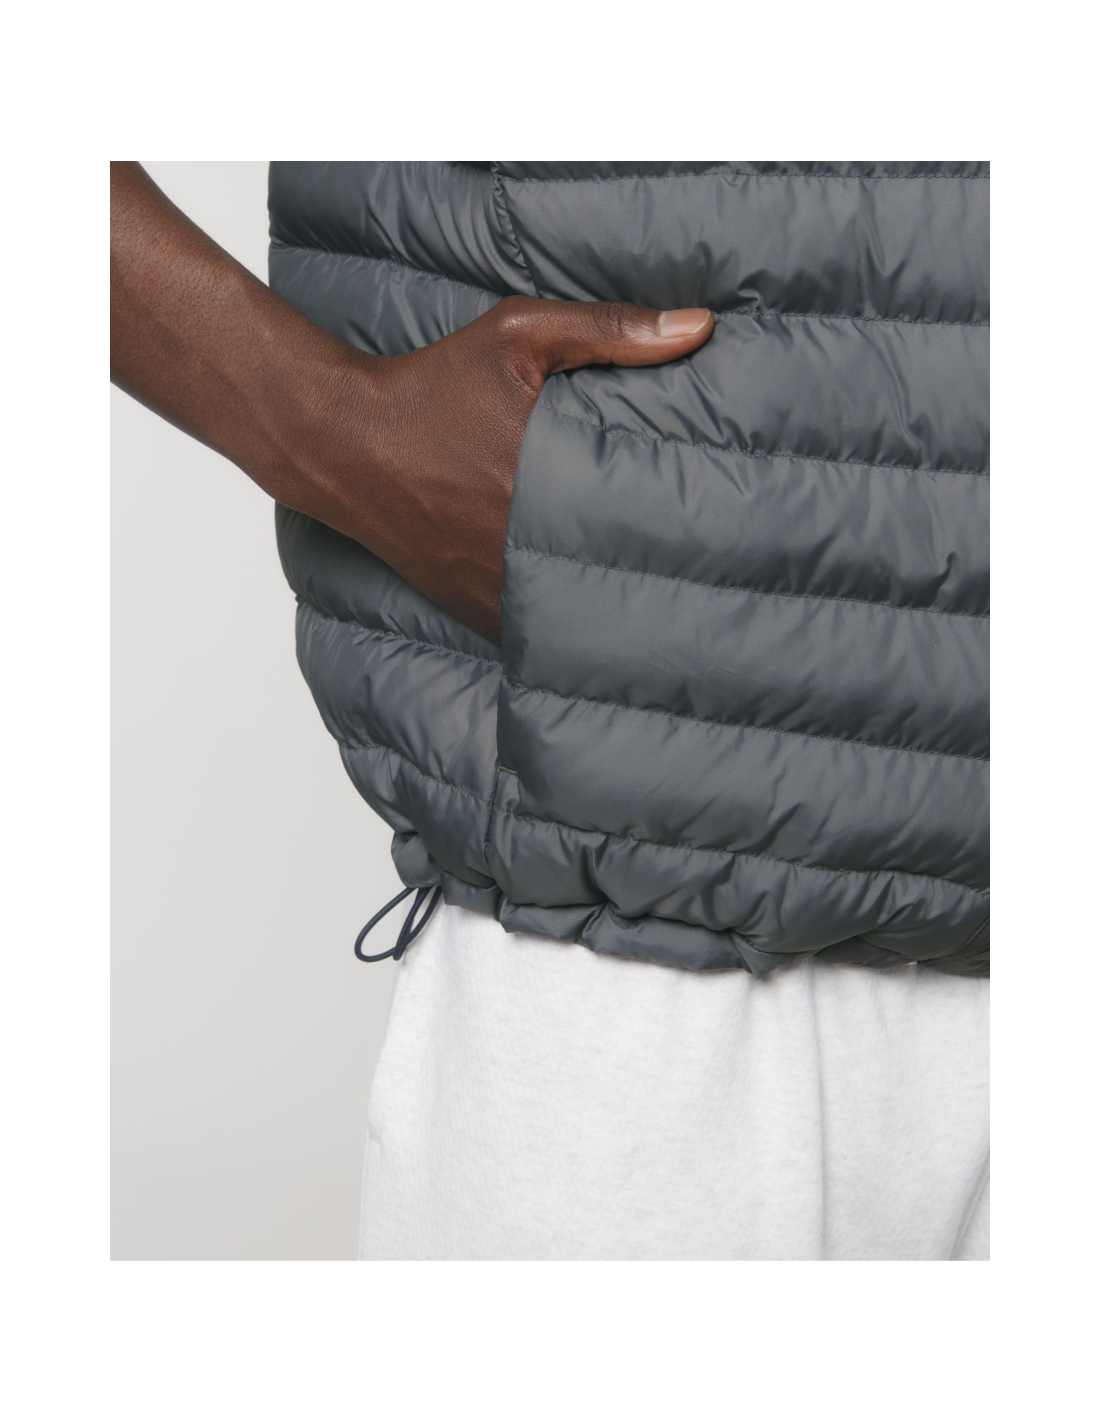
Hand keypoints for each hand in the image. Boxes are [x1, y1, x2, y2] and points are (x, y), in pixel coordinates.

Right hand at [110, 163, 712, 643]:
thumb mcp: (518, 335)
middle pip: (611, 586)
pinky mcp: (468, 605)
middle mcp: (518, 544)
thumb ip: (610, 330)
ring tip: (661, 624)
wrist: (342, 440)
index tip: (728, 545)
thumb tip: (698, 327)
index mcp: (544, 482)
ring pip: (569, 622)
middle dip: (658, 589)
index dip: (689, 543)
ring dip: (608, 619)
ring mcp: (491, 586)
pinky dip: (556, 632)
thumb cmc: (429, 383)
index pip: (639, 528)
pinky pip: (525, 633)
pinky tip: (590, 631)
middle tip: (710, 595)